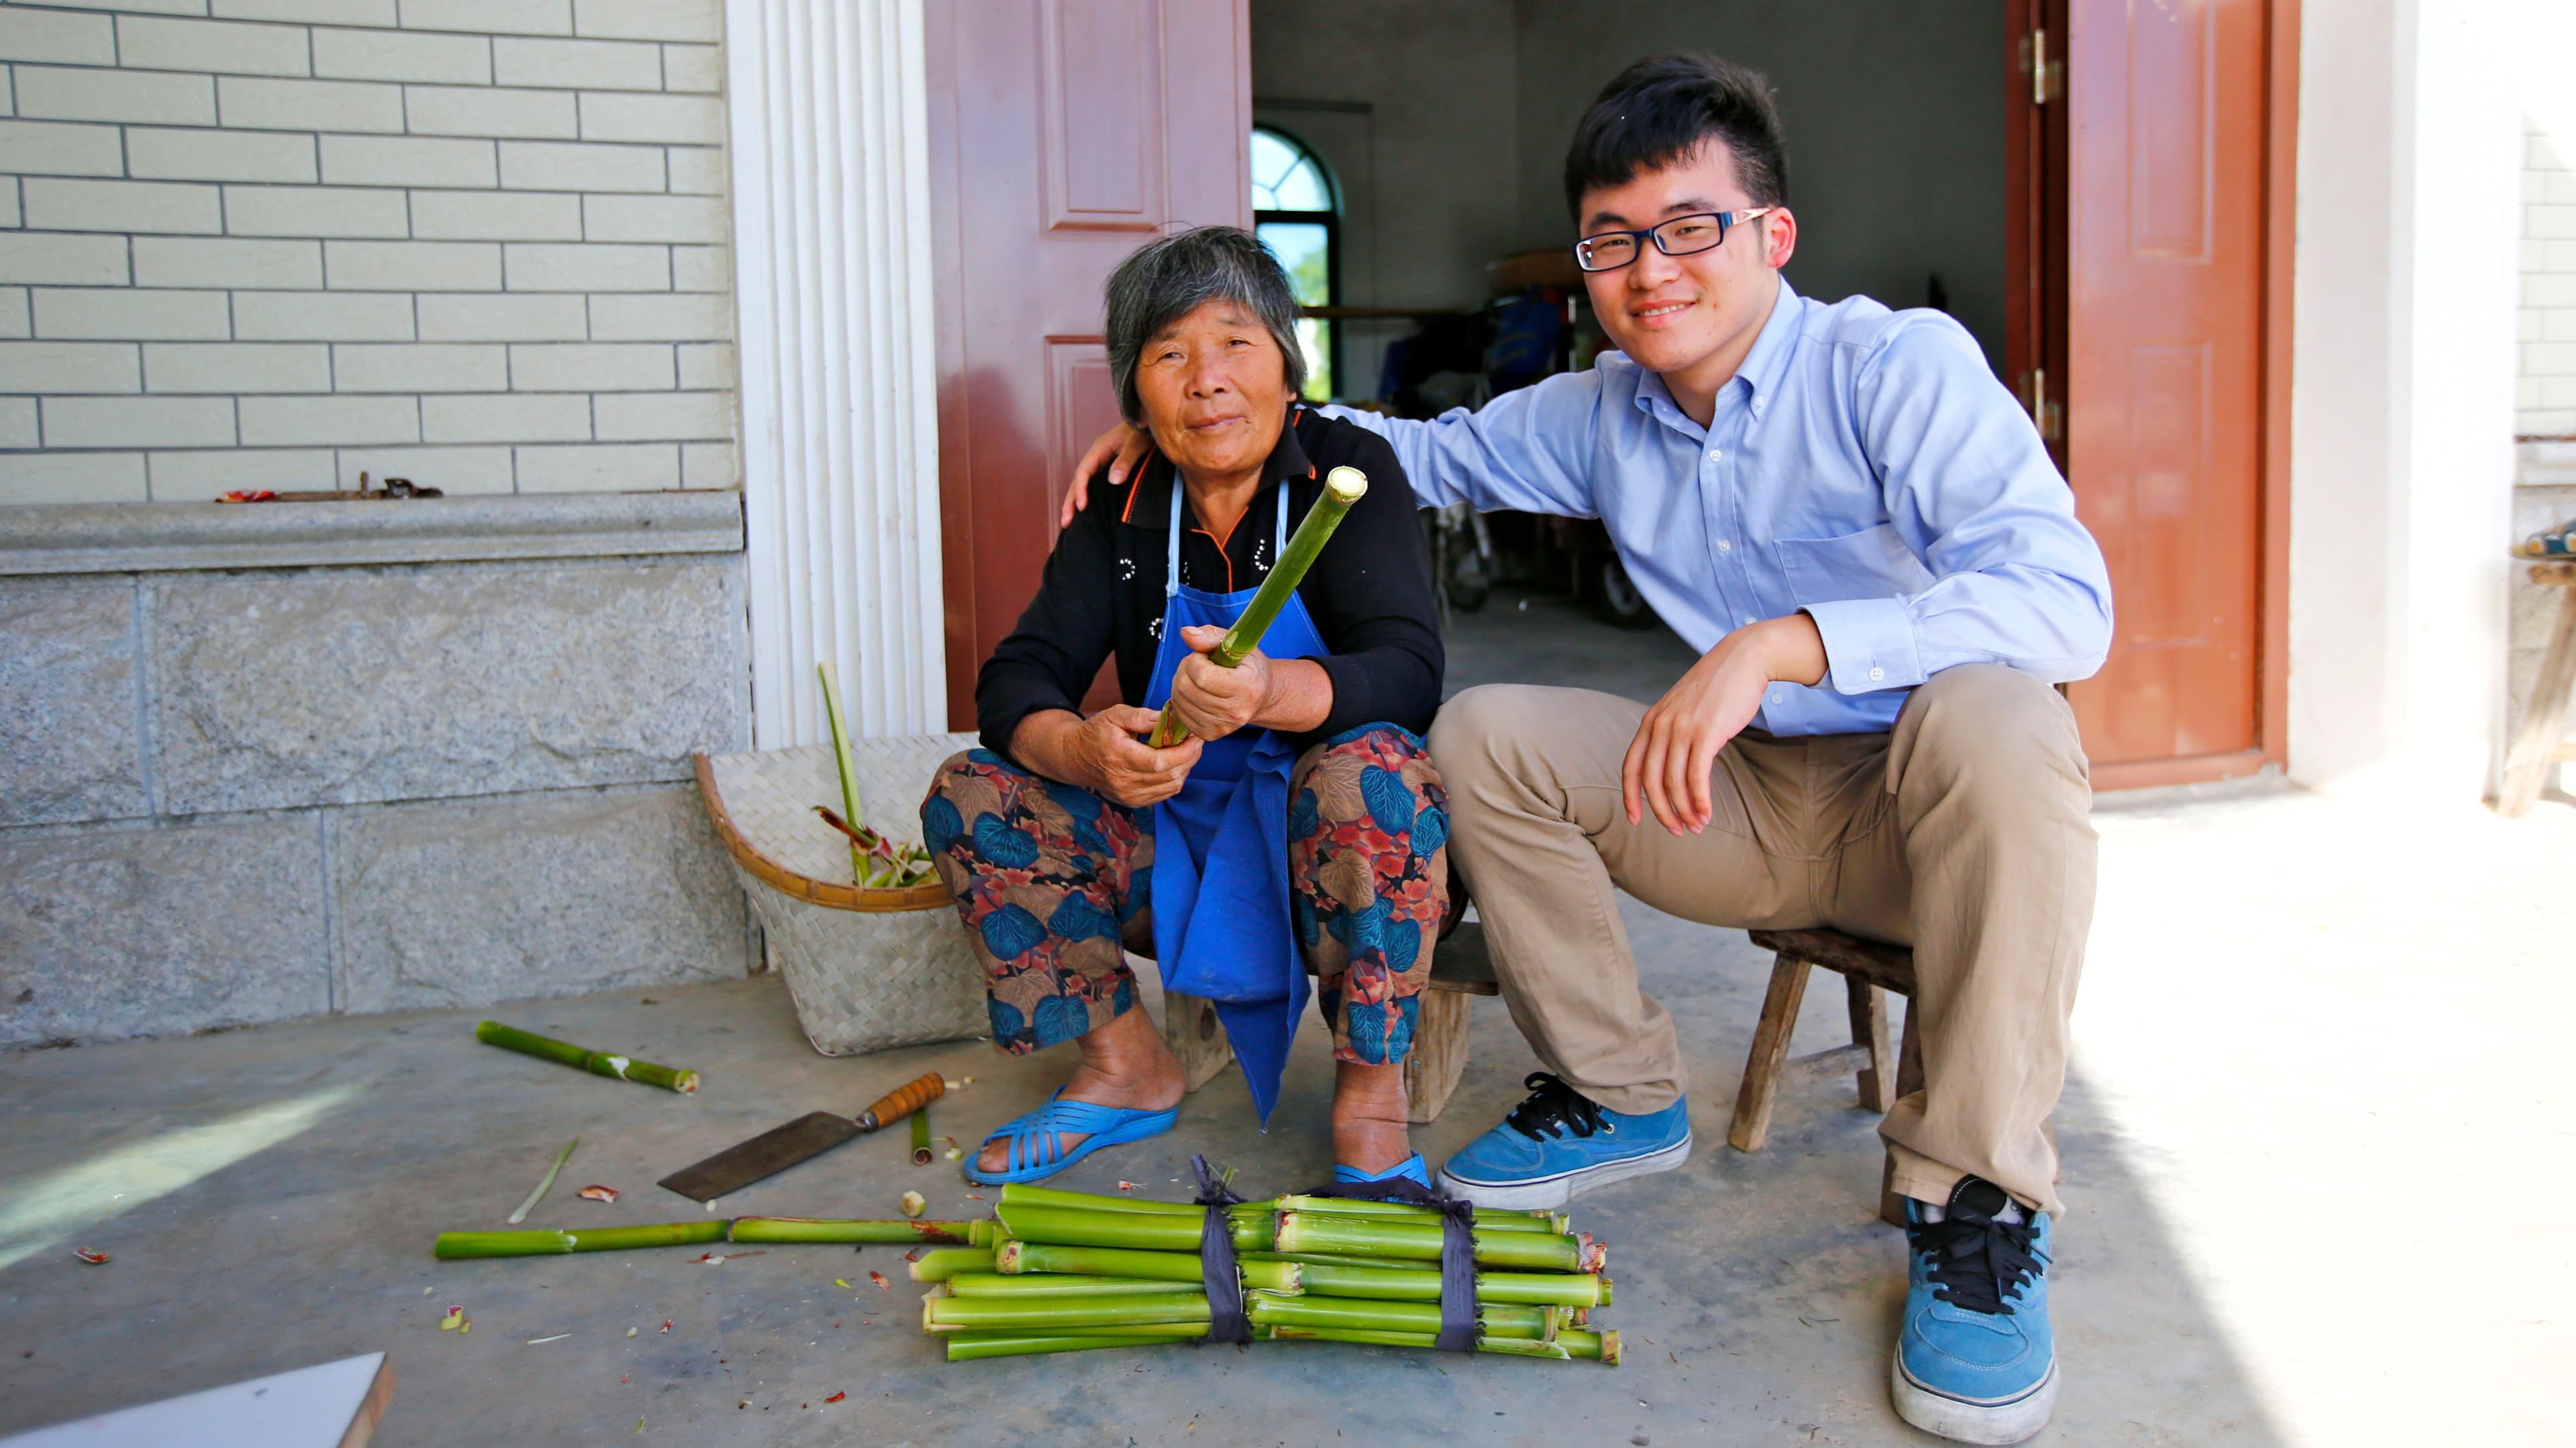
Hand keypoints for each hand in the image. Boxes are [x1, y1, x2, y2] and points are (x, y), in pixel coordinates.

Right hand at [1060, 422, 1159, 529]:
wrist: (1151, 422)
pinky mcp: (1109, 468)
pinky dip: (1087, 497)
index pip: (1084, 472)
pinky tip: (1086, 510)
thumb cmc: (1145, 430)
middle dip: (1070, 501)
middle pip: (1078, 480)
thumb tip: (1113, 481)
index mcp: (1099, 449)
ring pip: (1083, 484)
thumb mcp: (1137, 444)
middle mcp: (1097, 456)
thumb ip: (1126, 461)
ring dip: (1075, 501)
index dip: (1081, 490)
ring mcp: (1102, 462)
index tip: (1082, 507)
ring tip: (1068, 522)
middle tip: (1066, 522)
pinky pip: (1093, 484)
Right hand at [1075, 705, 1201, 806]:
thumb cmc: (1096, 733)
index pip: (1159, 762)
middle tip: (1197, 741)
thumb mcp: (1114, 715)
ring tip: (1188, 751)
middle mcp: (1123, 781)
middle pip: (1169, 776)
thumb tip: (1169, 718)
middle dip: (1190, 758)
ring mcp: (1128, 796)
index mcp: (1119, 757)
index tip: (1196, 738)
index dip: (1183, 752)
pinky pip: (1164, 793)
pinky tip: (1176, 764)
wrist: (1075, 758)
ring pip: (1170, 787)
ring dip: (1185, 769)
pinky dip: (1176, 779)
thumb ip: (1141, 717)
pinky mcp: (1132, 802)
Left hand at [1167, 623, 1268, 741]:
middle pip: (1187, 687)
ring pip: (1180, 700)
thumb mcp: (1237, 644)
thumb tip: (1186, 633)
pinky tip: (1196, 693)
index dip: (1195, 660)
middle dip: (1185, 670)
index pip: (1202, 675)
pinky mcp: (1210, 734)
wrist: (1261, 696)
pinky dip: (1182, 699)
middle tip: (1199, 665)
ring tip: (1198, 678)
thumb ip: (1210, 636)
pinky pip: (1180, 714)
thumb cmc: (1248, 667)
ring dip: (1181, 683)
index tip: (1205, 656)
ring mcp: (1223, 727)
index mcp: (1247, 688)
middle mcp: (1236, 712)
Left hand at [1621, 614, 1827, 834]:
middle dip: (1662, 812)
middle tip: (1676, 830)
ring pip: (1674, 783)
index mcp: (1650, 721)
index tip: (1635, 820)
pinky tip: (1706, 813)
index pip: (1630, 767)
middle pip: (1650, 781)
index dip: (1630, 797)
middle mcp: (1661, 726)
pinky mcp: (1707, 732)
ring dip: (1685, 810)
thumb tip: (1668, 766)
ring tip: (1696, 826)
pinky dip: (1700, 800)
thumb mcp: (1681, 707)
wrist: (1743, 659)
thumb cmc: (1715, 688)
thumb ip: (1669, 732)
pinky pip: (1697, 776)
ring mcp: (1682, 728)